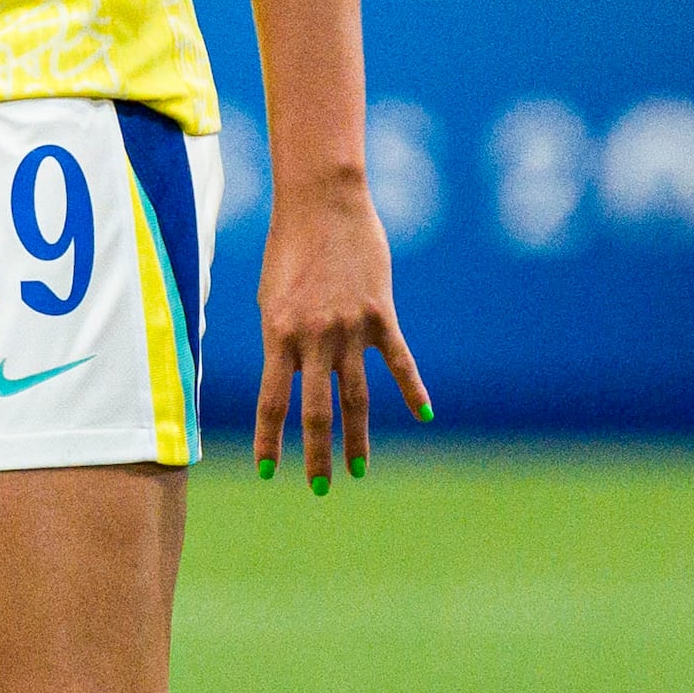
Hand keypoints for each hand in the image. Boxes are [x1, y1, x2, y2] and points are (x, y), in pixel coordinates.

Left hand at [248, 170, 431, 493]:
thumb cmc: (289, 249)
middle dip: (316, 454)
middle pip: (315, 411)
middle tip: (320, 487)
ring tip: (358, 470)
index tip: (268, 472)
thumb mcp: (271, 298)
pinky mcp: (380, 316)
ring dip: (357, 438)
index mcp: (278, 335)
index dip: (270, 440)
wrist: (322, 205)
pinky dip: (414, 390)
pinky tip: (425, 415)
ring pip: (356, 397)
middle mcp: (313, 339)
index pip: (271, 402)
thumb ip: (280, 338)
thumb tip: (285, 372)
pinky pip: (399, 362)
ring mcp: (349, 329)